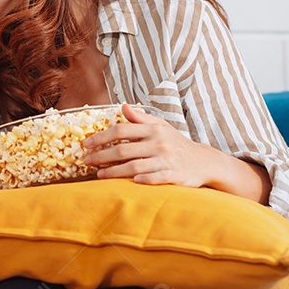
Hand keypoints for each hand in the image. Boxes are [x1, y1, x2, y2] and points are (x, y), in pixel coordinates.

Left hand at [82, 104, 214, 187]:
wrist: (202, 161)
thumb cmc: (176, 143)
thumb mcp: (161, 126)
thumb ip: (141, 118)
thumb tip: (123, 106)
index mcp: (153, 129)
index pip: (121, 130)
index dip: (101, 137)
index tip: (87, 144)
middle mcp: (158, 143)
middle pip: (123, 149)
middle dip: (102, 156)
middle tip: (86, 161)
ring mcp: (166, 159)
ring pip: (134, 166)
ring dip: (114, 171)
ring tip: (99, 174)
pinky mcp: (174, 175)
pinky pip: (155, 178)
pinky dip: (143, 179)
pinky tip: (130, 182)